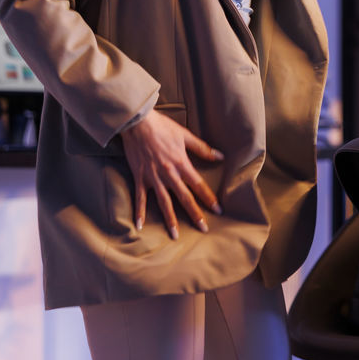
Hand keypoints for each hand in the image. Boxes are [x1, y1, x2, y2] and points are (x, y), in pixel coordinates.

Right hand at [120, 110, 223, 239]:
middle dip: (195, 214)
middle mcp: (169, 174)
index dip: (209, 198)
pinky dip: (139, 212)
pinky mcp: (140, 177)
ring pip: (164, 202)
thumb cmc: (162, 127)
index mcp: (181, 164)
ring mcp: (153, 177)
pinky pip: (140, 198)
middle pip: (184, 198)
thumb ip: (202, 148)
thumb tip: (220, 156)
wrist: (138, 123)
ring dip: (170, 219)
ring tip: (175, 235)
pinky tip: (140, 226)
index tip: (218, 210)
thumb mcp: (185, 135)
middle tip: (203, 229)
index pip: (198, 185)